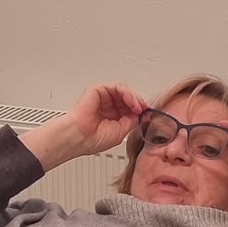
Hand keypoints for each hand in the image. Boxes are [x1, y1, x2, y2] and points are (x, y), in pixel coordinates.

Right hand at [24, 83, 146, 170]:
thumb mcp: (121, 131)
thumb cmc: (93, 139)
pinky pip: (116, 87)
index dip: (139, 110)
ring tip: (138, 107)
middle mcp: (107, 106)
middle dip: (138, 103)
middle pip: (127, 98)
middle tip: (144, 109)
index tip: (148, 114)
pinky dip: (127, 93)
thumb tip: (142, 114)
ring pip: (123, 91)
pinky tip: (131, 102)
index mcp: (111, 116)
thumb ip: (132, 120)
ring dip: (134, 98)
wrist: (80, 137)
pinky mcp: (97, 90)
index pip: (129, 108)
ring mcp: (102, 97)